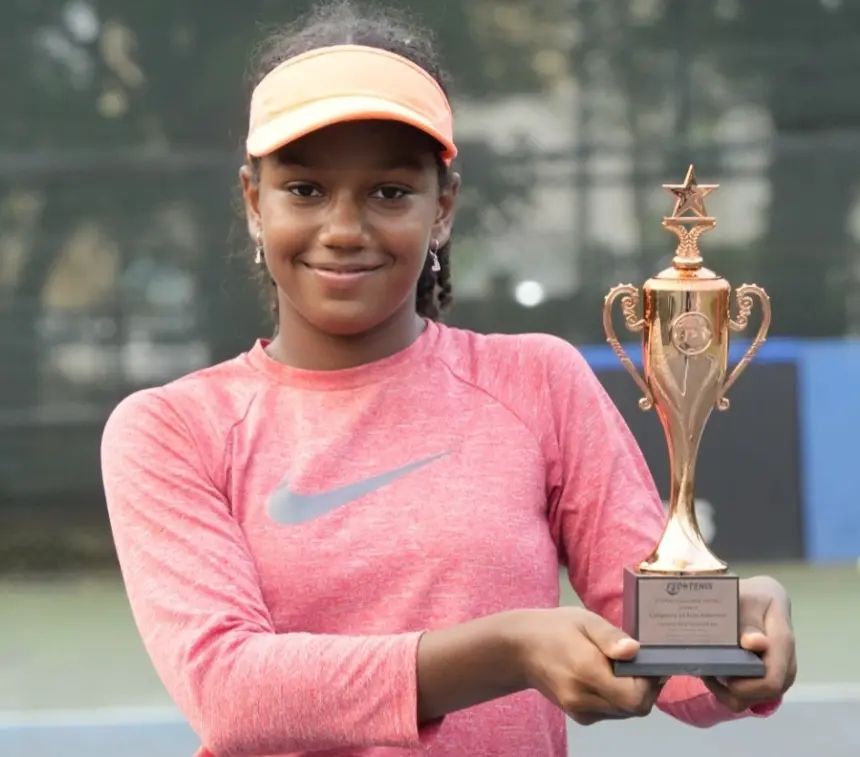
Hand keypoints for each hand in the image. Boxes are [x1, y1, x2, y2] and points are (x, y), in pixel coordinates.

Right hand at [513, 607, 664, 725]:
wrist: (520, 650)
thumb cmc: (555, 628)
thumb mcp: (584, 619)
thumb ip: (610, 636)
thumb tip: (635, 650)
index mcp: (586, 671)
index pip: (634, 696)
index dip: (650, 682)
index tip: (651, 662)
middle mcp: (583, 698)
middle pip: (634, 708)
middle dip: (647, 688)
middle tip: (643, 664)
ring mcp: (580, 711)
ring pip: (626, 712)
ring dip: (634, 694)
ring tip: (625, 668)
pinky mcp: (579, 716)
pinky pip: (613, 713)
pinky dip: (620, 699)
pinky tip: (611, 678)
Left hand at [702, 575, 796, 712]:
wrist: (762, 597)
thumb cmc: (750, 595)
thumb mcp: (746, 599)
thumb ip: (748, 621)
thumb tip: (754, 643)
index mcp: (782, 641)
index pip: (772, 679)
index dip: (746, 686)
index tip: (720, 675)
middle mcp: (787, 662)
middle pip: (764, 694)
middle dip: (733, 691)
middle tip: (707, 672)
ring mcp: (781, 672)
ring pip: (757, 699)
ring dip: (731, 692)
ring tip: (708, 672)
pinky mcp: (771, 677)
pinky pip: (754, 695)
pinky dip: (733, 690)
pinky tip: (715, 674)